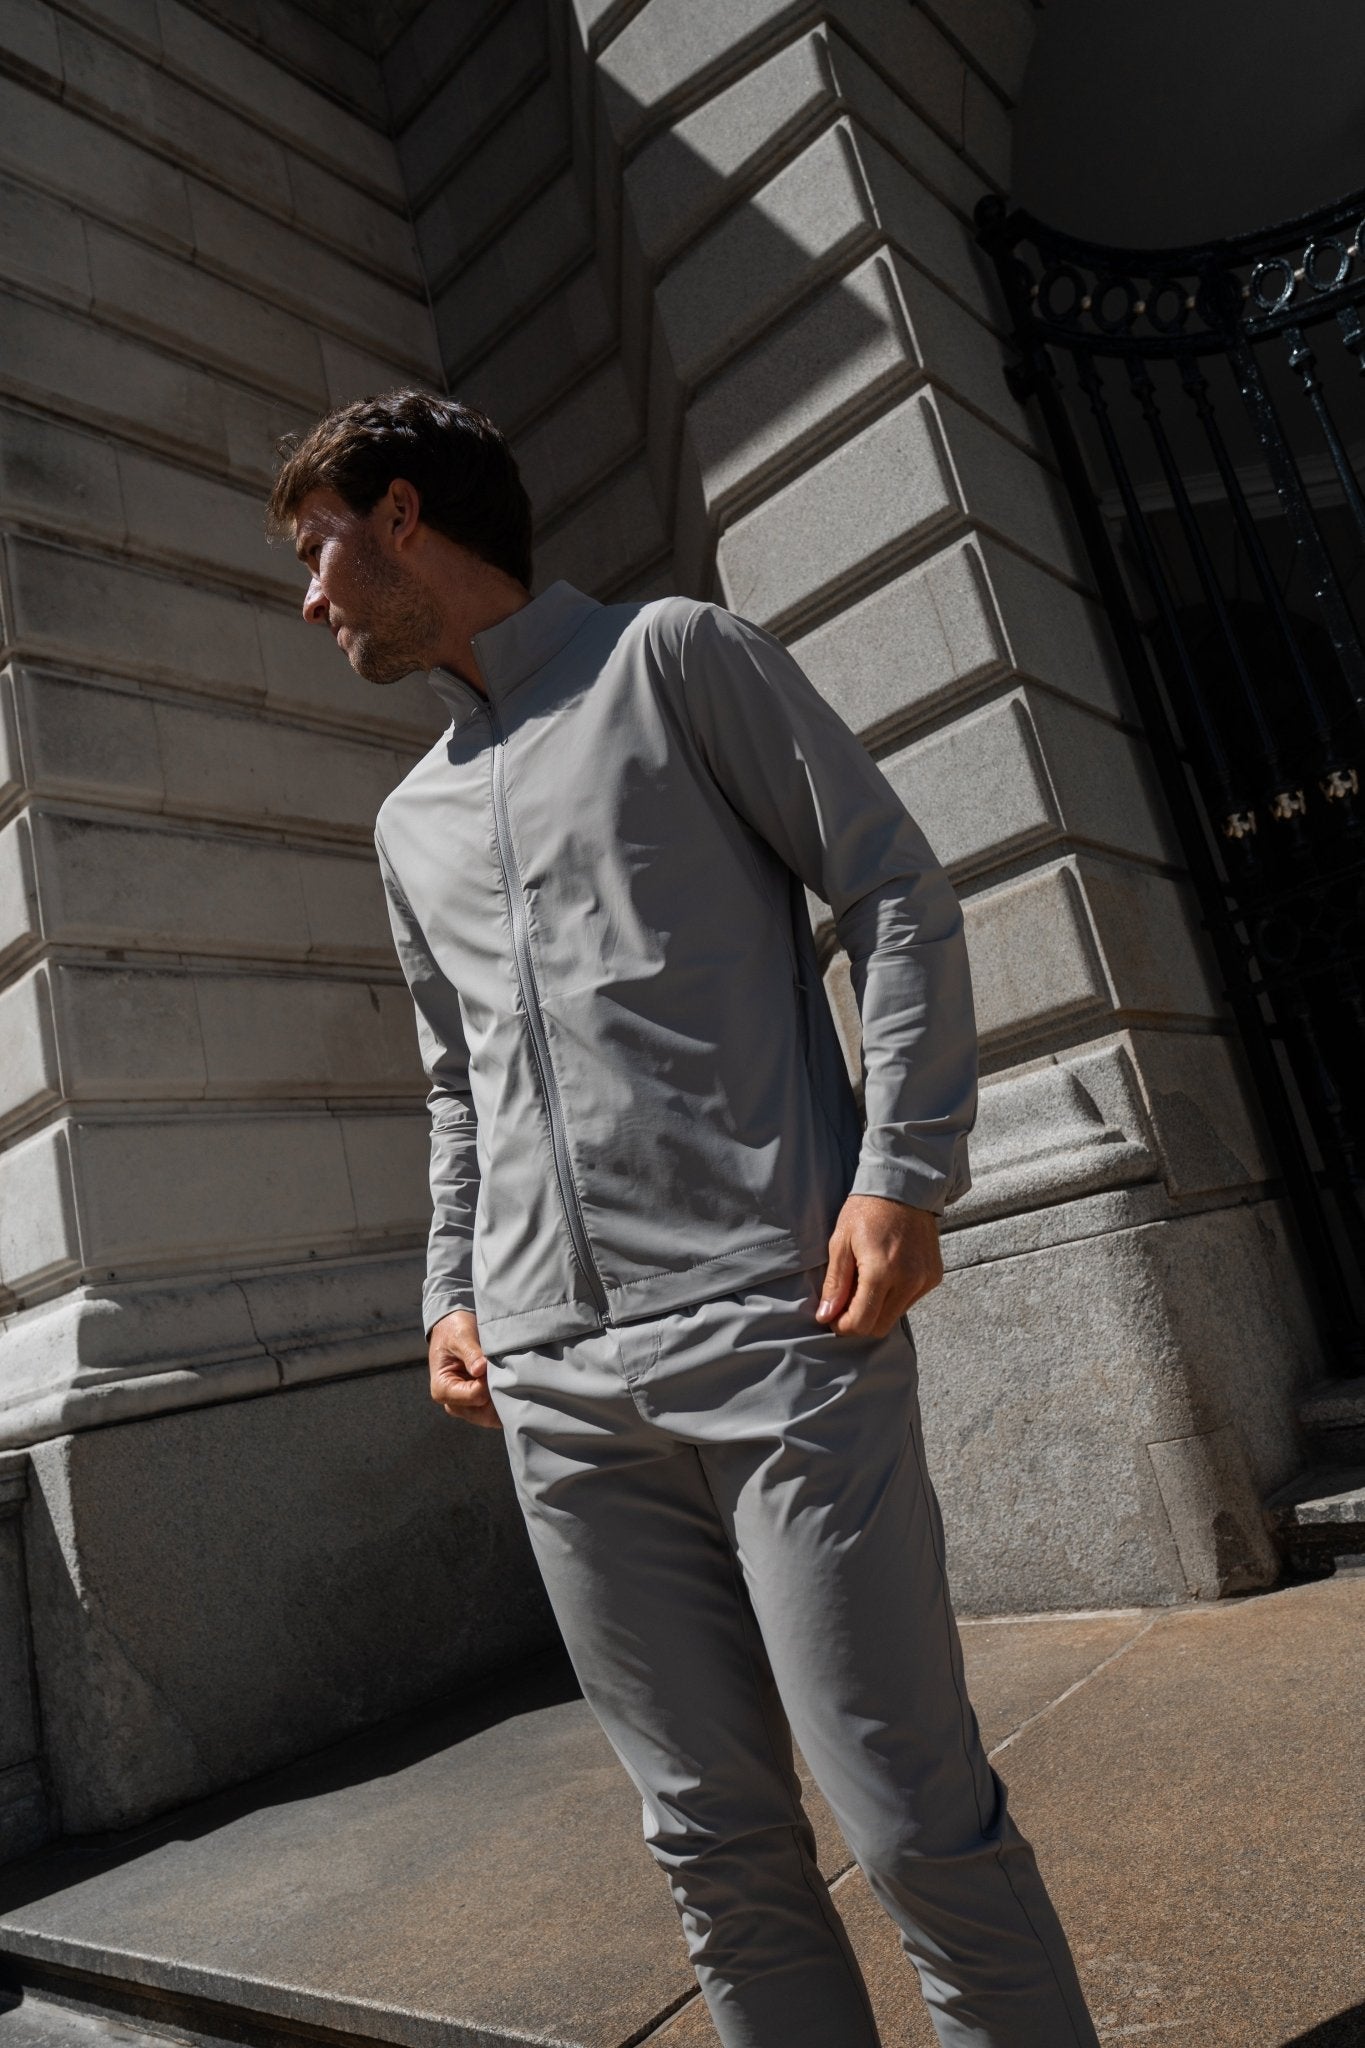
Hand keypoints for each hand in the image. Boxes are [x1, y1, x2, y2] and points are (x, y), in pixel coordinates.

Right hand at [428, 1309, 501, 1428]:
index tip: (494, 1364)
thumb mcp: (461, 1336)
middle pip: (484, 1414)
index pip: (475, 1395)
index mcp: (442, 1388)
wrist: (454, 1330)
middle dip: (499, 1395)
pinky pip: (495, 1413)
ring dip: (504, 1399)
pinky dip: (505, 1401)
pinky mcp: (477, 1405)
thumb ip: (471, 1353)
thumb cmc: (454, 1331)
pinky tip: (510, 1384)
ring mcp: (466, 1407)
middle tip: (509, 1373)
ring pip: (492, 1417)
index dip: (490, 1381)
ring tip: (509, 1377)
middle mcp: (453, 1403)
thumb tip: (481, 1370)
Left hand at [816, 1194, 942, 1337]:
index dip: (842, 1326)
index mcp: (881, 1272)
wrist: (904, 1188)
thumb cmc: (866, 1211)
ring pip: (895, 1316)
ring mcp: (924, 1280)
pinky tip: (885, 1275)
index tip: (832, 1315)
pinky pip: (910, 1301)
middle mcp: (908, 1280)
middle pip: (879, 1327)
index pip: (861, 1323)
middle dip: (858, 1322)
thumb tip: (826, 1316)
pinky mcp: (934, 1277)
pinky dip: (894, 1297)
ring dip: (876, 1310)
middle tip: (845, 1304)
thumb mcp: (840, 1242)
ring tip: (864, 1283)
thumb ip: (835, 1283)